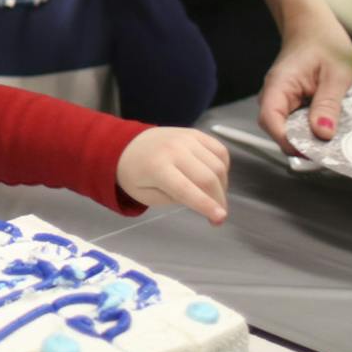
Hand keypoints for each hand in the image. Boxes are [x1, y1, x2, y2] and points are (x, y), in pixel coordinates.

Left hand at [114, 128, 229, 223]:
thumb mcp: (146, 195)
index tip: (220, 218)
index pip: (186, 189)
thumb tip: (201, 199)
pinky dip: (224, 166)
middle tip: (217, 216)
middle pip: (207, 178)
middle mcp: (174, 150)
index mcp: (157, 168)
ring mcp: (186, 138)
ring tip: (214, 196)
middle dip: (218, 200)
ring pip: (218, 165)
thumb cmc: (135, 174)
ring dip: (223, 186)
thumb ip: (173, 199)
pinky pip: (220, 150)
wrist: (126, 144)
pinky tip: (215, 177)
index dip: (206, 205)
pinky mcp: (195, 133)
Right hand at [257, 7, 351, 151]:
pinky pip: (297, 124)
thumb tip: (322, 134)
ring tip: (334, 141)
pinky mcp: (290, 104)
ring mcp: (281, 101)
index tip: (313, 152)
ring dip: (309, 139)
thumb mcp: (335, 74)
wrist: (313, 25)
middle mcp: (274, 96)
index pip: (270, 122)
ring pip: (289, 131)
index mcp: (279, 86)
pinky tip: (330, 128)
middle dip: (303, 145)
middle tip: (331, 152)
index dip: (289, 142)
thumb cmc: (323, 42)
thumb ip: (328, 105)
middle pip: (279, 132)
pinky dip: (312, 130)